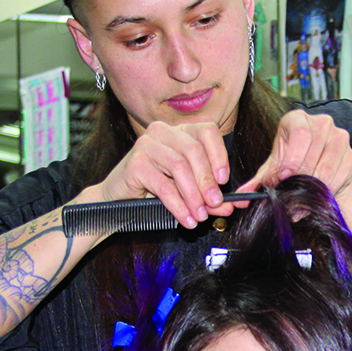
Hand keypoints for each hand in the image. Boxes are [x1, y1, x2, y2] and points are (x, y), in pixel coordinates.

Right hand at [90, 121, 238, 228]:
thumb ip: (210, 197)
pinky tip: (186, 218)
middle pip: (194, 150)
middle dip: (207, 181)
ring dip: (193, 195)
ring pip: (179, 167)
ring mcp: (147, 144)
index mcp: (180, 131)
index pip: (207, 132)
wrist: (119, 200)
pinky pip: (163, 185)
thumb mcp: (188, 192)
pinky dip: (178, 205)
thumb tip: (232, 206)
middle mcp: (163, 132)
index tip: (224, 180)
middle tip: (215, 203)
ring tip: (199, 215)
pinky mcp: (135, 162)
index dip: (219, 155)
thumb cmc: (155, 192)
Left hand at [239, 109, 351, 281]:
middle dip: (300, 178)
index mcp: (297, 119)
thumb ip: (258, 182)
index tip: (284, 177)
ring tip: (301, 202)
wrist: (319, 171)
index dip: (293, 157)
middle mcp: (321, 122)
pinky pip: (340, 176)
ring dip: (313, 188)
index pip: (300, 134)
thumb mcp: (272, 170)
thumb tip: (241, 197)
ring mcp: (339, 137)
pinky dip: (328, 190)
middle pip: (314, 151)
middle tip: (290, 197)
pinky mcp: (351, 154)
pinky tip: (318, 197)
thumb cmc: (292, 165)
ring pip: (327, 166)